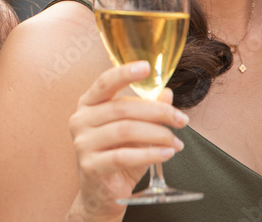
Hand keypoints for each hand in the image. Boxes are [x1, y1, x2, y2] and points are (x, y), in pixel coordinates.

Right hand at [68, 61, 188, 217]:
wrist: (101, 195)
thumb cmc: (117, 157)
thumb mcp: (135, 132)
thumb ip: (148, 111)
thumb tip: (166, 93)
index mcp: (87, 105)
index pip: (104, 83)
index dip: (124, 73)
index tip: (147, 67)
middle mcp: (80, 120)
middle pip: (122, 108)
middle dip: (158, 112)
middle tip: (181, 120)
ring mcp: (82, 143)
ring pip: (125, 130)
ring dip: (158, 134)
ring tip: (176, 142)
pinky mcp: (90, 165)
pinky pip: (124, 155)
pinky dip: (150, 154)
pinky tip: (167, 153)